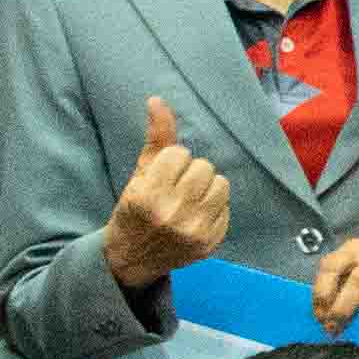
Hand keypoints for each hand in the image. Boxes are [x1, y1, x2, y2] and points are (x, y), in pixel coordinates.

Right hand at [99, 100, 233, 288]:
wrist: (132, 258)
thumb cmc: (134, 209)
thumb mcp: (139, 173)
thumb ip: (156, 139)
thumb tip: (157, 100)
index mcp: (149, 195)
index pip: (180, 154)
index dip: (172, 161)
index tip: (163, 175)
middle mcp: (174, 214)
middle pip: (204, 167)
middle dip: (191, 172)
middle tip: (177, 186)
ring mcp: (195, 232)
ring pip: (221, 184)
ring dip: (207, 187)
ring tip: (189, 198)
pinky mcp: (210, 244)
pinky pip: (227, 208)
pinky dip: (214, 207)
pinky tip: (196, 215)